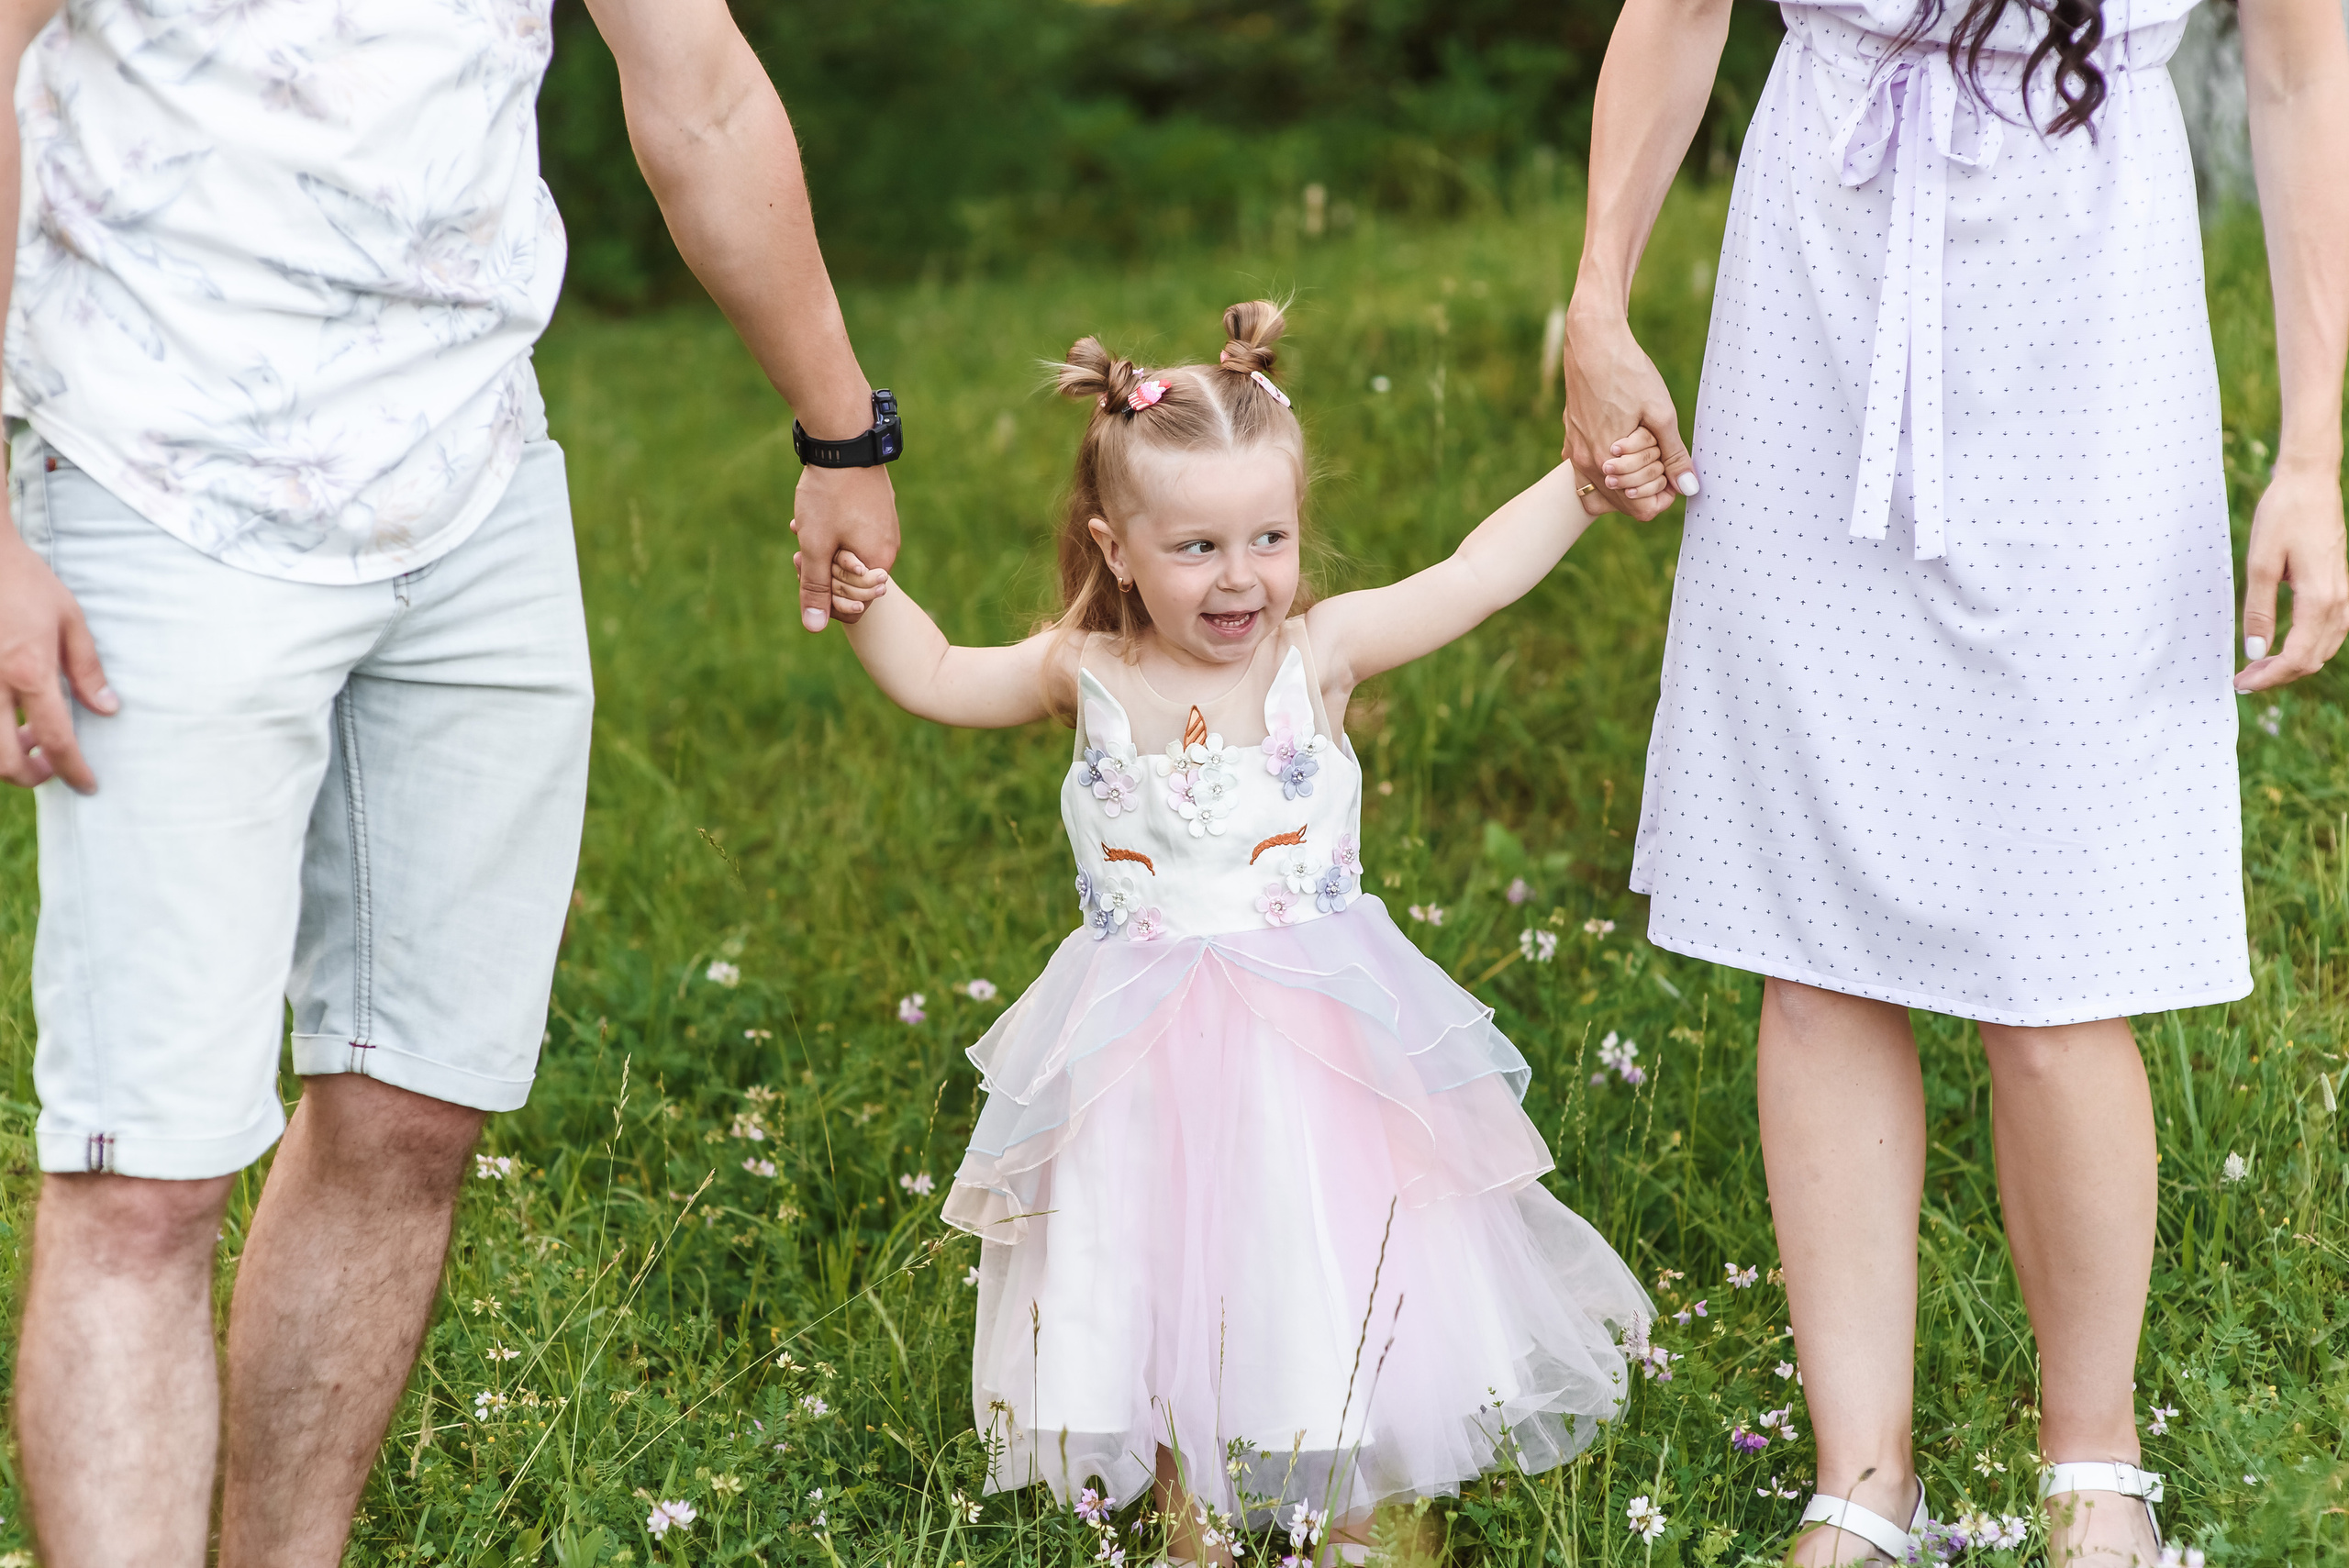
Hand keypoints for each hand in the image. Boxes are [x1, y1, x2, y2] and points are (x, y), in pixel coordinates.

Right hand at [0, 531, 116, 791]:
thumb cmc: (23, 580)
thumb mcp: (69, 618)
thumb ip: (87, 669)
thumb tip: (108, 709)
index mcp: (28, 671)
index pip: (56, 739)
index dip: (73, 770)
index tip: (88, 785)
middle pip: (4, 760)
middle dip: (31, 776)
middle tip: (51, 766)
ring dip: (4, 757)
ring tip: (28, 738)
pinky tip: (6, 717)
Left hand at [789, 463, 897, 631]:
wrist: (844, 440)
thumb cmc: (829, 496)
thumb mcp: (815, 547)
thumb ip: (815, 588)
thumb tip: (814, 628)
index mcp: (878, 564)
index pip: (856, 604)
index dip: (826, 597)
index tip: (805, 570)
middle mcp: (888, 548)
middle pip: (852, 580)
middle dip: (822, 570)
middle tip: (799, 553)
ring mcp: (885, 527)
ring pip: (849, 553)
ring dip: (823, 549)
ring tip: (802, 527)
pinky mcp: (877, 509)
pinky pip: (854, 533)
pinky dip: (832, 531)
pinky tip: (812, 515)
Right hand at [1562, 306, 1696, 520]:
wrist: (1593, 340)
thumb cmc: (1629, 373)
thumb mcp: (1662, 414)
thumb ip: (1674, 456)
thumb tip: (1689, 488)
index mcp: (1605, 463)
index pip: (1640, 510)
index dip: (1664, 494)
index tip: (1673, 467)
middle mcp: (1583, 463)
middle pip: (1624, 502)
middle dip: (1648, 482)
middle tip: (1657, 447)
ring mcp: (1573, 452)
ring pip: (1607, 488)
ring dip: (1630, 474)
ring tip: (1642, 441)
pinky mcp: (1570, 438)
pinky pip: (1591, 470)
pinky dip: (1611, 464)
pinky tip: (1623, 437)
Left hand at [2235, 458, 2348, 691]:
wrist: (2311, 482)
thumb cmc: (2283, 515)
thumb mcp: (2260, 562)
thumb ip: (2259, 610)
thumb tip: (2255, 652)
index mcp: (2319, 597)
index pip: (2298, 656)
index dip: (2270, 677)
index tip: (2241, 684)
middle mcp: (2339, 600)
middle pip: (2313, 658)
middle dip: (2278, 674)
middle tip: (2243, 679)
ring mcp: (2345, 593)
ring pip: (2325, 647)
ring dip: (2293, 662)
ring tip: (2257, 666)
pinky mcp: (2342, 586)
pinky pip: (2331, 630)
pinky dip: (2308, 646)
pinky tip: (2283, 646)